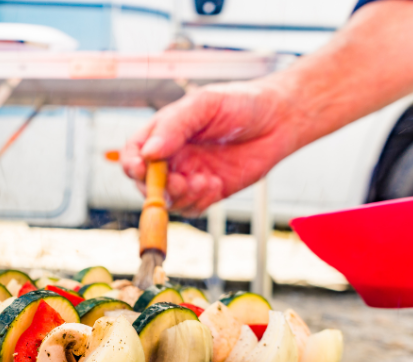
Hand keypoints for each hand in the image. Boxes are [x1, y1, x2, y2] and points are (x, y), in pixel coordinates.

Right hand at [121, 80, 300, 215]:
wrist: (280, 118)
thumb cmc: (241, 102)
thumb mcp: (204, 104)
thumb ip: (174, 126)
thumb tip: (149, 151)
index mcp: (163, 133)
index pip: (134, 154)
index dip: (132, 165)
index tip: (142, 169)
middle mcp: (172, 157)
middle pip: (146, 183)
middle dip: (158, 188)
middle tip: (180, 182)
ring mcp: (189, 176)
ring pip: (169, 200)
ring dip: (181, 196)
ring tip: (203, 181)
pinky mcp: (208, 192)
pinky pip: (193, 207)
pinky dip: (199, 201)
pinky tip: (215, 183)